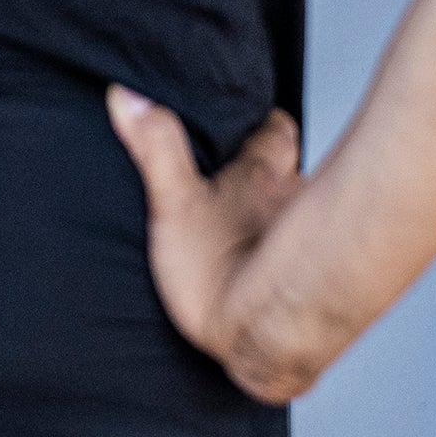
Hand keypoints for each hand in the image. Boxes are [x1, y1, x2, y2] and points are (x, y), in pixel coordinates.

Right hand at [106, 89, 305, 401]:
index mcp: (263, 174)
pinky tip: (264, 271)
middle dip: (272, 166)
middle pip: (291, 169)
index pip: (277, 130)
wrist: (264, 340)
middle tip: (243, 169)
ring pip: (297, 211)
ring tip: (249, 223)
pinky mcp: (307, 279)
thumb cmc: (221, 274)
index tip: (252, 118)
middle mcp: (293, 200)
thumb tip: (128, 96)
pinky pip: (298, 256)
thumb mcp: (175, 205)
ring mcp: (305, 240)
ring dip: (279, 212)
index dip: (264, 122)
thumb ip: (155, 147)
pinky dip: (285, 255)